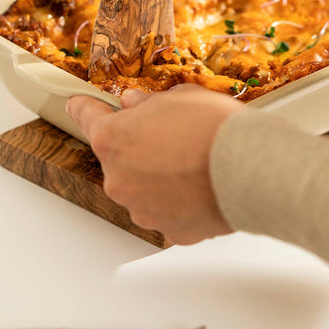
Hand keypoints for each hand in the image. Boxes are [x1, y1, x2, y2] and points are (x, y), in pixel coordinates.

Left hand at [66, 83, 241, 244]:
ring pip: (142, 187)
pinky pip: (167, 210)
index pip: (86, 117)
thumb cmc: (213, 128)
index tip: (79, 105)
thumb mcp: (178, 96)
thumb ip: (146, 103)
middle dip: (138, 144)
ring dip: (157, 175)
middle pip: (119, 157)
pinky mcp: (169, 232)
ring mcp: (142, 210)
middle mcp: (119, 179)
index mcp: (113, 140)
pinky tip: (200, 183)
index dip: (86, 107)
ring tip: (192, 160)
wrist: (249, 168)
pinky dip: (178, 199)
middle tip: (170, 132)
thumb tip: (133, 105)